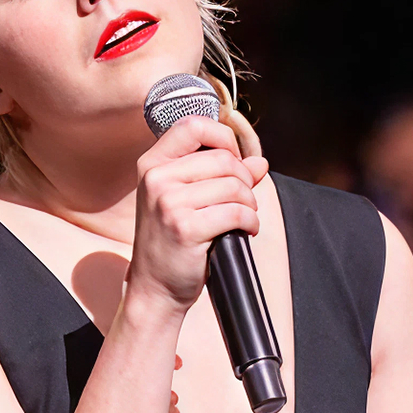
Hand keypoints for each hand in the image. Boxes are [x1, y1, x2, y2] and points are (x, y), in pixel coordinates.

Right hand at [128, 116, 269, 311]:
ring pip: (234, 186)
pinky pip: (237, 212)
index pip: (193, 125)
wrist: (154, 287)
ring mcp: (169, 203)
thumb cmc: (170, 243)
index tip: (234, 160)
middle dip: (244, 180)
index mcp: (153, 164)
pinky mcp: (186, 228)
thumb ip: (220, 175)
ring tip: (243, 218)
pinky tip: (244, 230)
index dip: (223, 138)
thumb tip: (259, 163)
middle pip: (223, 159)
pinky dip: (250, 222)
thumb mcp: (184, 200)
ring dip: (250, 204)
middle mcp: (157, 179)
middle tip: (242, 201)